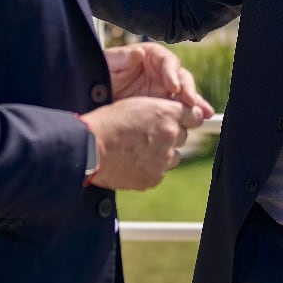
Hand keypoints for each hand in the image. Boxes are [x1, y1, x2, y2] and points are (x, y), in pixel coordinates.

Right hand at [79, 96, 205, 189]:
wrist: (89, 148)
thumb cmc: (107, 123)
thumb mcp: (135, 105)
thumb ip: (158, 111)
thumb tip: (170, 118)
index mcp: (166, 113)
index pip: (193, 116)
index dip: (188, 119)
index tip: (186, 122)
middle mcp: (169, 135)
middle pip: (182, 137)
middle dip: (169, 136)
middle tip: (147, 136)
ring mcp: (163, 158)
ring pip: (172, 157)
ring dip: (161, 154)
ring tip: (136, 150)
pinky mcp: (154, 177)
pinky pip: (159, 172)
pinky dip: (149, 169)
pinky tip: (131, 162)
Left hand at [104, 42, 214, 118]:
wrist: (94, 95)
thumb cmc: (101, 73)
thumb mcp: (107, 62)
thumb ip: (121, 57)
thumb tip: (138, 54)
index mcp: (152, 56)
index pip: (168, 62)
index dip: (172, 73)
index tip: (172, 86)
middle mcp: (163, 72)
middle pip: (182, 78)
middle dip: (187, 90)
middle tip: (189, 102)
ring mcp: (165, 90)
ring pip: (185, 95)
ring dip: (195, 104)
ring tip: (203, 114)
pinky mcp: (165, 106)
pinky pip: (180, 109)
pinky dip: (190, 115)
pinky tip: (200, 120)